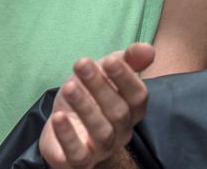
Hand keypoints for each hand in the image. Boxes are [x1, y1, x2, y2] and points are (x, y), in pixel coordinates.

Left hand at [38, 43, 153, 168]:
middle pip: (118, 112)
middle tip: (81, 65)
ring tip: (69, 87)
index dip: (126, 78)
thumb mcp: (104, 72)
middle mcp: (121, 132)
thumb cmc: (88, 95)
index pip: (138, 97)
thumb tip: (149, 49)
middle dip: (100, 86)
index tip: (109, 60)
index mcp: (131, 110)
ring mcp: (101, 149)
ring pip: (101, 132)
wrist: (61, 121)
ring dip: (85, 108)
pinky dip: (68, 137)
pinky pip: (78, 155)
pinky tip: (58, 117)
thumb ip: (127, 59)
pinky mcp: (79, 161)